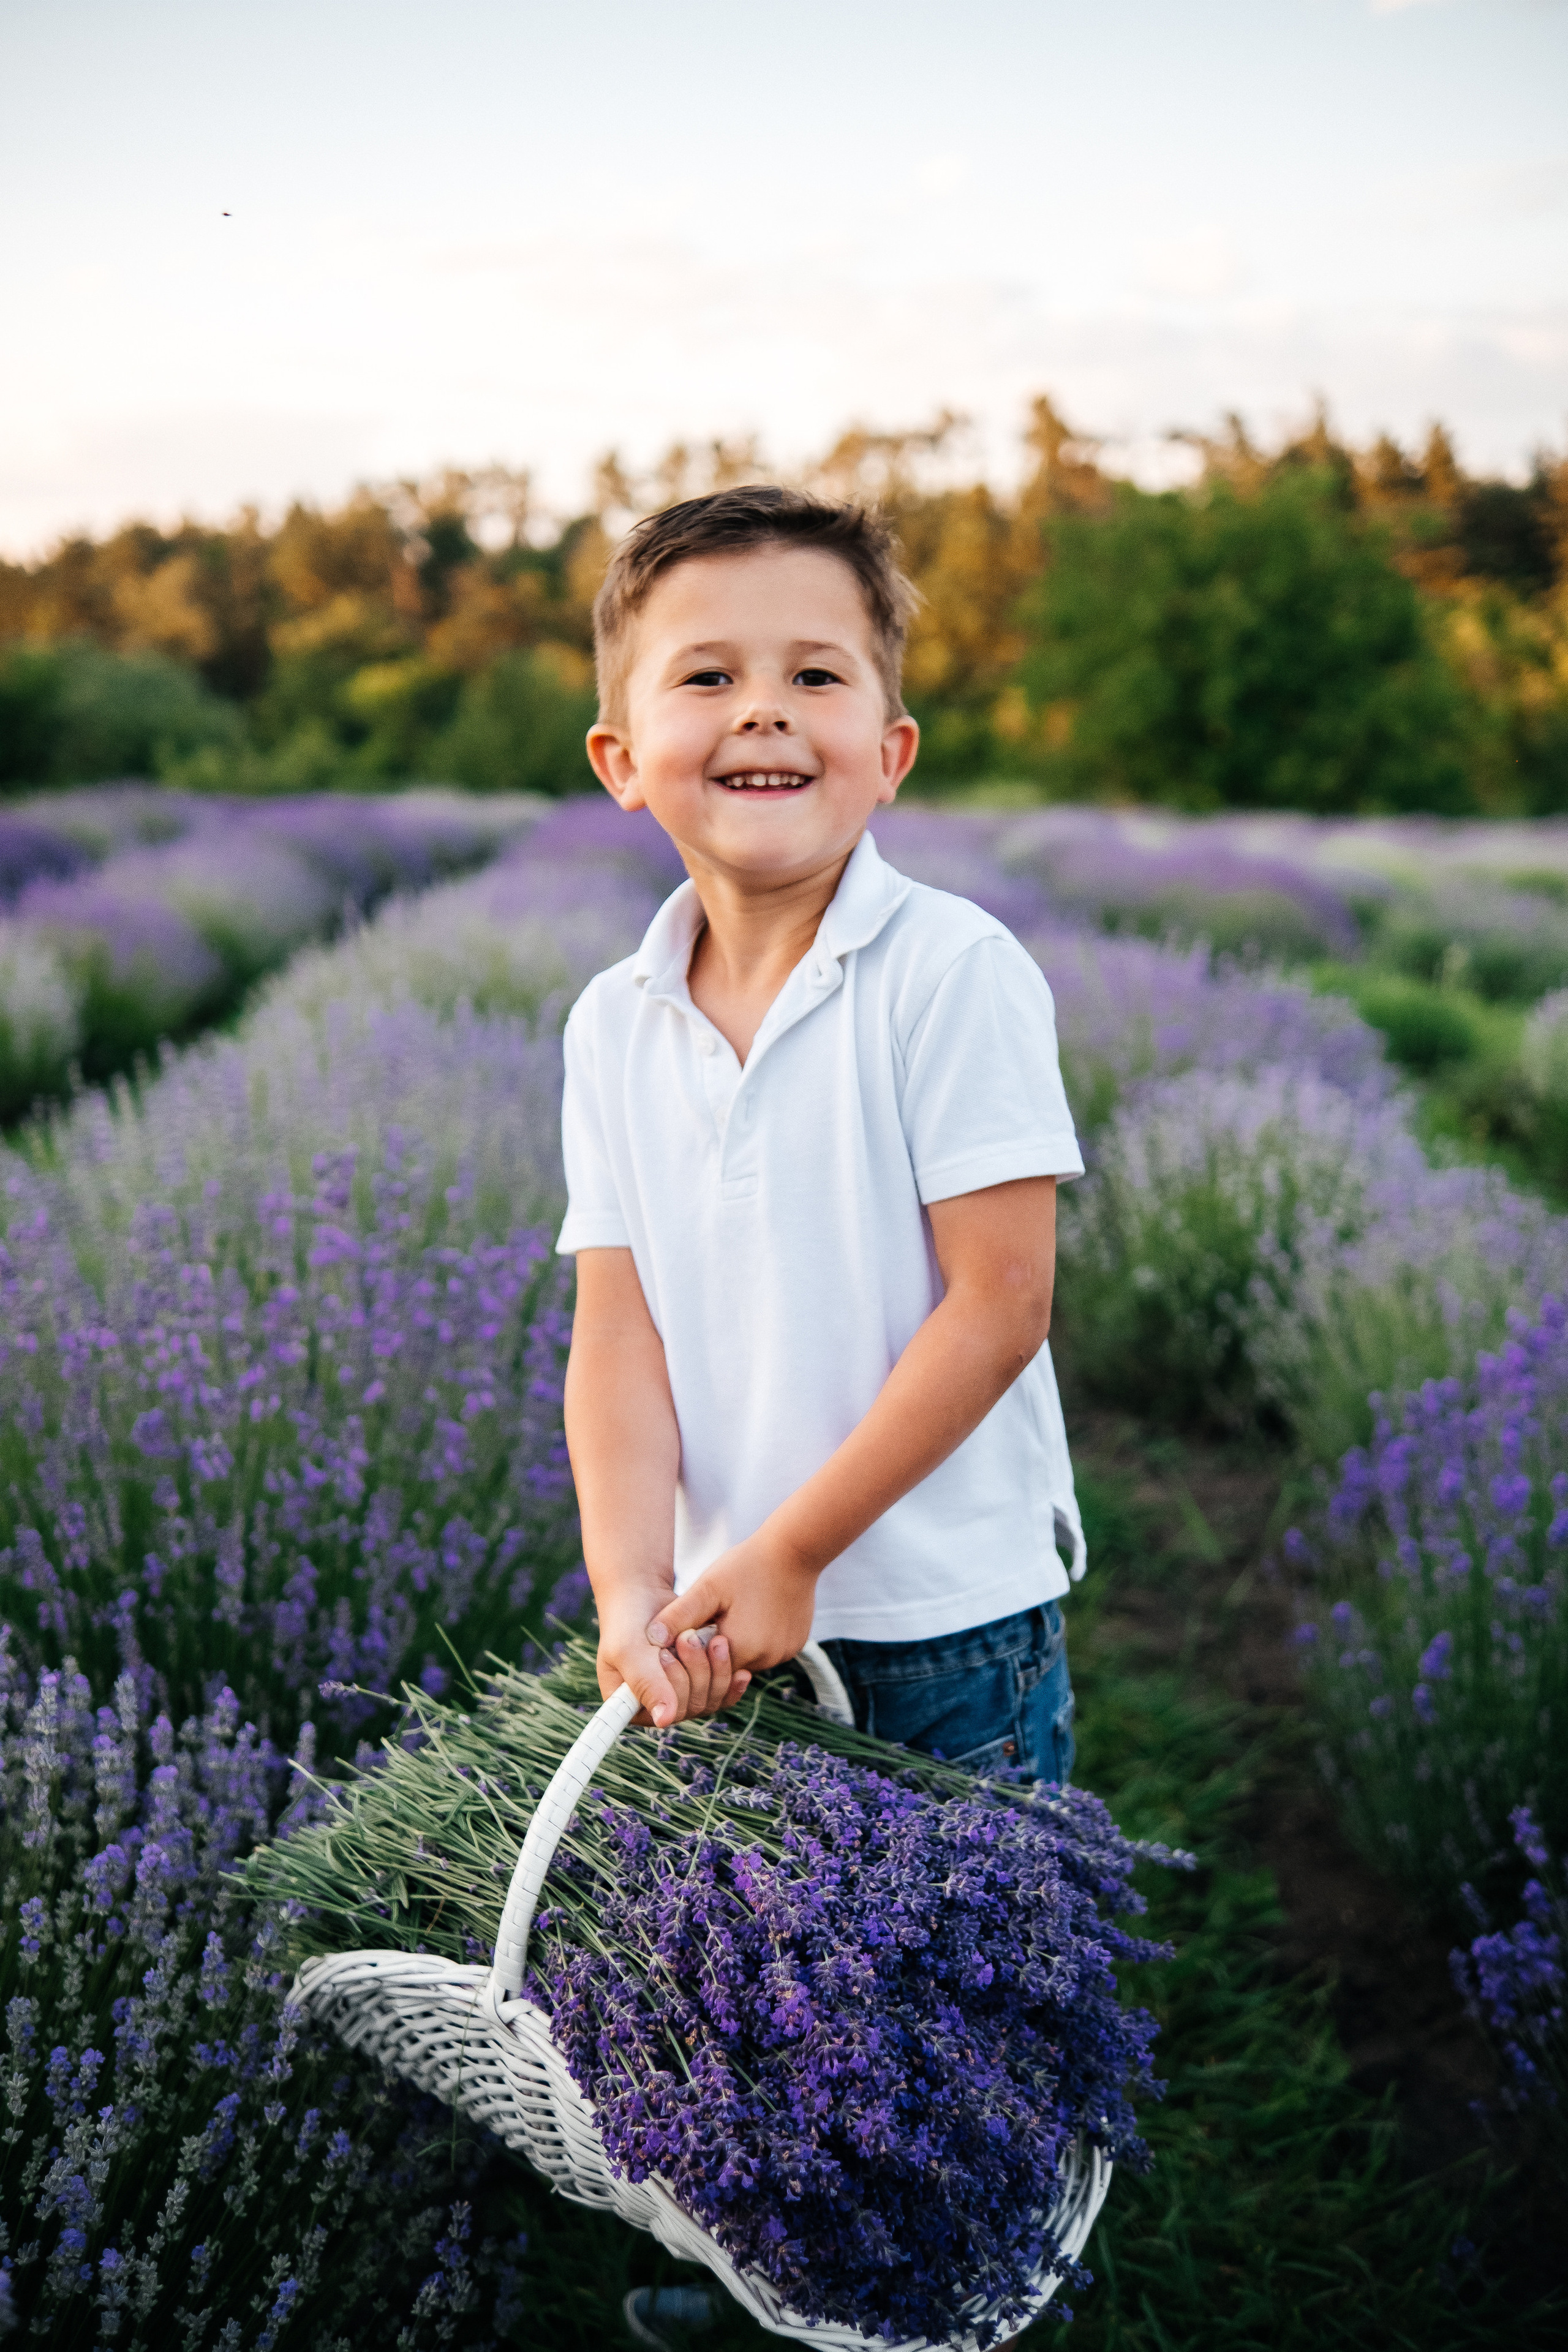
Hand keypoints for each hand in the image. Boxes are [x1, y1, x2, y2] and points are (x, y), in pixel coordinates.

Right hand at [595, 1582, 750, 1729]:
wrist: (644, 1592)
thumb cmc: (629, 1618)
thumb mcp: (630, 1648)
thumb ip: (645, 1682)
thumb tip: (665, 1720)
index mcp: (628, 1705)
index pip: (662, 1716)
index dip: (673, 1691)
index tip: (665, 1656)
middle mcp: (654, 1704)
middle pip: (689, 1708)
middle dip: (695, 1673)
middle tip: (689, 1638)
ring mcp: (677, 1693)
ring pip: (708, 1700)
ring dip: (716, 1671)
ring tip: (716, 1641)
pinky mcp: (697, 1681)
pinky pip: (720, 1692)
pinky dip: (729, 1678)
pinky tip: (741, 1671)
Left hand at [648, 1529, 817, 1685]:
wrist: (795, 1549)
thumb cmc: (748, 1565)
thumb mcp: (708, 1587)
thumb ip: (680, 1615)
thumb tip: (651, 1639)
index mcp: (740, 1649)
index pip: (705, 1668)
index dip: (694, 1652)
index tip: (691, 1627)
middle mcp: (766, 1659)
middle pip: (726, 1665)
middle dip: (714, 1647)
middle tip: (714, 1614)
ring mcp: (784, 1653)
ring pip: (748, 1658)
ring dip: (736, 1642)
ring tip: (735, 1609)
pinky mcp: (795, 1644)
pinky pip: (768, 1650)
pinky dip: (758, 1637)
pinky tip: (754, 1610)